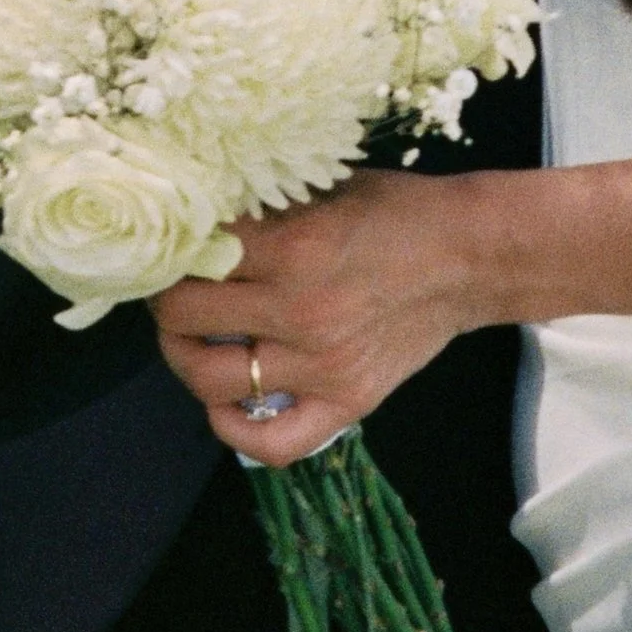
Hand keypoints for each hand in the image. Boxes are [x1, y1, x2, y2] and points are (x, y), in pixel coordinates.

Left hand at [152, 170, 492, 465]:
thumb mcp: (322, 187)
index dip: (170, 247)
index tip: (168, 244)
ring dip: (183, 356)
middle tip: (169, 288)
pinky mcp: (347, 401)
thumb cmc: (394, 211)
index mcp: (294, 244)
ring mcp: (323, 365)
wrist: (467, 255)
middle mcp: (302, 310)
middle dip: (164, 299)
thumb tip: (195, 219)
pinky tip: (224, 404)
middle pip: (184, 316)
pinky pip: (273, 444)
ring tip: (187, 337)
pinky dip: (234, 430)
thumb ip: (262, 207)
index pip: (193, 254)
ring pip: (210, 379)